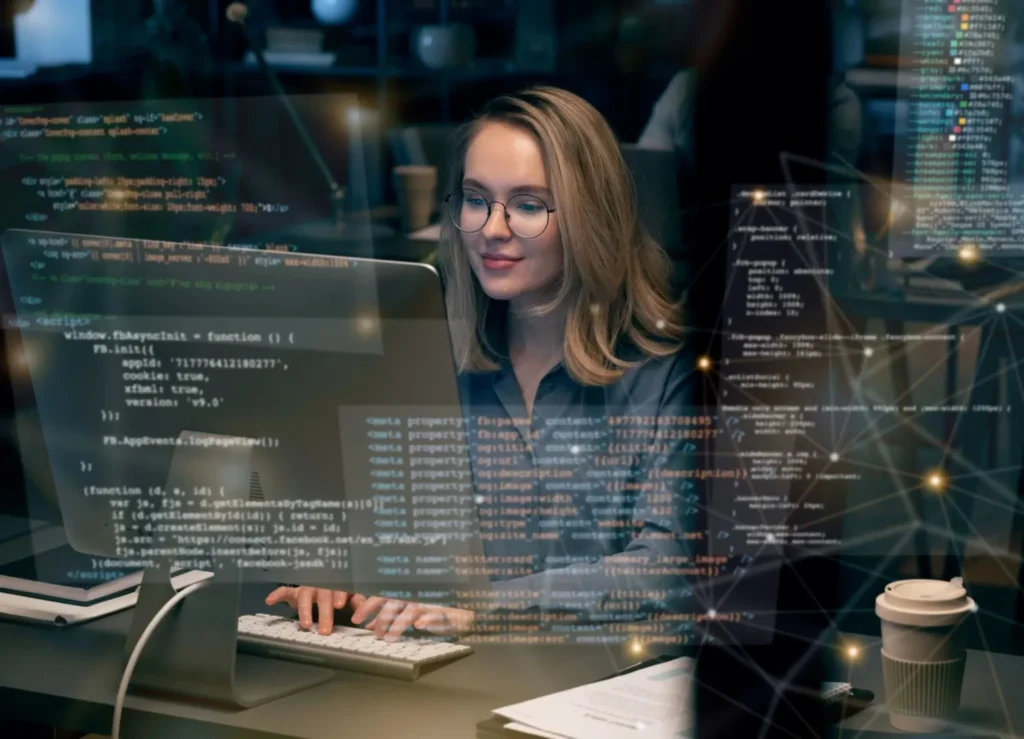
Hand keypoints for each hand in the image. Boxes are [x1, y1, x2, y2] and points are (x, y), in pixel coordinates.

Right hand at [264, 585, 366, 634]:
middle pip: (322, 595)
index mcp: (337, 583)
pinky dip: (277, 594)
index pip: (339, 587)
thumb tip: (364, 612)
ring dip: (304, 609)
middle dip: (324, 612)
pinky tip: (269, 600)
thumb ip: (357, 601)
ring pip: (304, 594)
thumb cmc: (339, 588)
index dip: (339, 594)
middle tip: (324, 630)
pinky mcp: (295, 591)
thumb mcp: (351, 593)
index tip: (339, 605)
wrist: (324, 574)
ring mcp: (307, 586)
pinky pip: (284, 590)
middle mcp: (321, 583)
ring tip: (305, 624)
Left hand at [351, 596, 475, 641]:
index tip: (355, 619)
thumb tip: (369, 625)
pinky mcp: (446, 612)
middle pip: (393, 603)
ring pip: (410, 610)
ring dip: (398, 624)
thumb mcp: (406, 612)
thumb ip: (388, 616)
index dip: (367, 606)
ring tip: (390, 637)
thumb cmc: (430, 610)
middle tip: (377, 635)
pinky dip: (428, 619)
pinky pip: (436, 614)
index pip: (381, 596)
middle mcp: (414, 596)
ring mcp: (430, 603)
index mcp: (404, 594)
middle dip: (381, 620)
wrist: (461, 610)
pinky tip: (420, 624)